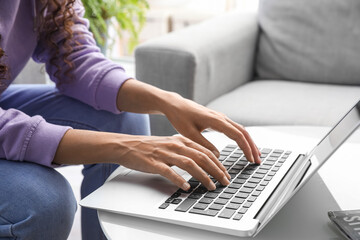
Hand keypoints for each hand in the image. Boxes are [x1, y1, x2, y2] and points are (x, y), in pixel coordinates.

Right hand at [53, 129, 229, 190]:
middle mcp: (175, 145)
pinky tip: (186, 187)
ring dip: (203, 176)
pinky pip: (169, 172)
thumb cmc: (150, 147)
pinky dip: (179, 180)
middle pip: (201, 157)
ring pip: (189, 164)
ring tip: (211, 186)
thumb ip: (186, 150)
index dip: (218, 163)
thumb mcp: (170, 145)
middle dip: (216, 170)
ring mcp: (165, 154)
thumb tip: (202, 160)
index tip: (225, 173)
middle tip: (224, 181)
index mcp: (181, 140)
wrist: (127, 145)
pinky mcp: (154, 163)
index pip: (205, 151)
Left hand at [162, 94, 260, 163]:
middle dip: (252, 146)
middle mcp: (221, 117)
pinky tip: (243, 145)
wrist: (175, 105)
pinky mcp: (218, 119)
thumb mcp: (189, 134)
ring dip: (248, 142)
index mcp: (216, 120)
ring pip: (240, 129)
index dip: (246, 148)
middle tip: (258, 160)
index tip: (251, 159)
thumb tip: (217, 156)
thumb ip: (203, 145)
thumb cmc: (180, 118)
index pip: (237, 135)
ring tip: (255, 155)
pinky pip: (234, 128)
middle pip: (243, 132)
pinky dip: (242, 138)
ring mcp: (221, 118)